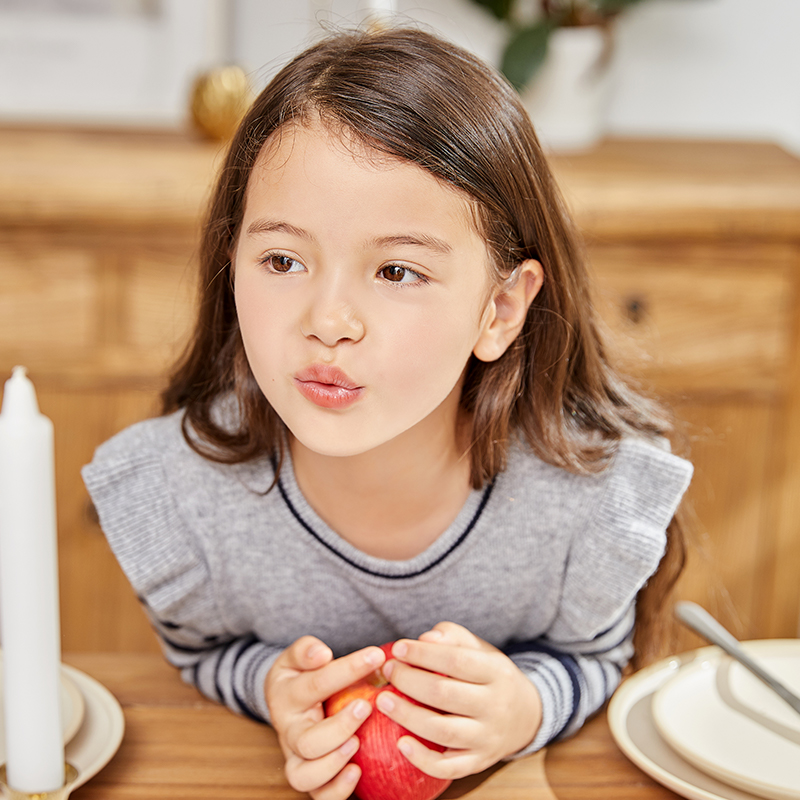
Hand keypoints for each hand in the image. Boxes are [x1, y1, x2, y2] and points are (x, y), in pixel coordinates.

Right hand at [265, 636, 385, 798]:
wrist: (285, 703)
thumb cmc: (299, 676)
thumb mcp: (295, 657)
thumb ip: (305, 650)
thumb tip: (322, 654)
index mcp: (286, 697)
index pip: (314, 685)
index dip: (347, 670)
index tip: (376, 656)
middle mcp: (288, 732)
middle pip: (306, 741)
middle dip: (339, 727)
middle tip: (365, 707)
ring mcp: (297, 759)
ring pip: (304, 776)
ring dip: (333, 764)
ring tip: (357, 743)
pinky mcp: (310, 779)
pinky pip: (318, 797)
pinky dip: (336, 790)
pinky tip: (358, 771)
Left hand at [376, 622, 541, 780]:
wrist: (526, 715)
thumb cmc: (490, 675)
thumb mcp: (480, 649)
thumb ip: (452, 636)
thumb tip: (425, 638)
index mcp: (497, 672)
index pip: (456, 660)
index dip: (423, 654)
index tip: (398, 648)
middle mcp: (495, 706)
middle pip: (445, 695)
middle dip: (409, 680)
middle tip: (387, 670)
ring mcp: (487, 738)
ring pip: (443, 731)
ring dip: (407, 716)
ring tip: (383, 700)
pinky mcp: (479, 762)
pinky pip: (449, 768)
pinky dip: (423, 760)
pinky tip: (401, 743)